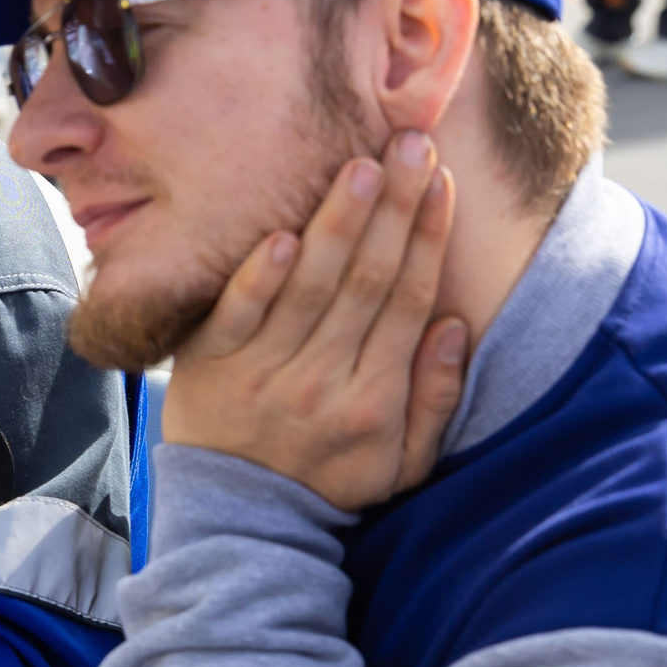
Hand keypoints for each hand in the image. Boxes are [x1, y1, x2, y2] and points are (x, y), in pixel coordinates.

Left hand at [160, 130, 467, 511]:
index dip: (428, 239)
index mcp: (374, 400)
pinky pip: (235, 314)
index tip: (443, 182)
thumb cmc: (328, 482)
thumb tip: (457, 325)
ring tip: (362, 168)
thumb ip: (435, 397)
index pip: (408, 302)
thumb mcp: (403, 463)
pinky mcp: (209, 366)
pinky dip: (259, 276)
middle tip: (412, 145)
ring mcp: (263, 372)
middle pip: (366, 282)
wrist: (238, 521)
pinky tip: (282, 235)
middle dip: (395, 210)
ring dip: (338, 224)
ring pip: (308, 287)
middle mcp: (323, 382)